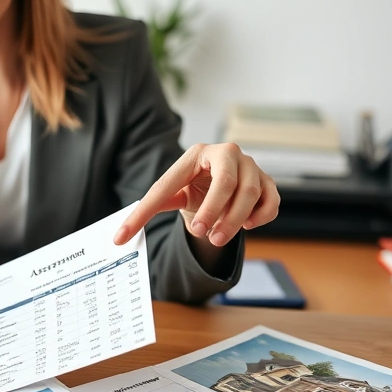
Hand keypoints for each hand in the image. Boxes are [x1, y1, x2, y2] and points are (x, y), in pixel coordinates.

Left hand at [114, 143, 278, 246]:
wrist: (221, 185)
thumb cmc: (194, 188)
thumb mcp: (172, 195)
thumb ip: (148, 210)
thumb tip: (119, 237)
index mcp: (196, 154)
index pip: (172, 182)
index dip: (155, 209)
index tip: (141, 232)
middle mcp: (228, 154)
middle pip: (228, 182)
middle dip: (214, 211)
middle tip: (202, 234)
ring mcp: (252, 167)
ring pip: (250, 193)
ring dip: (235, 220)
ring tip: (218, 237)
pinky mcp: (268, 182)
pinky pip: (272, 201)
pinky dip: (261, 216)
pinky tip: (247, 226)